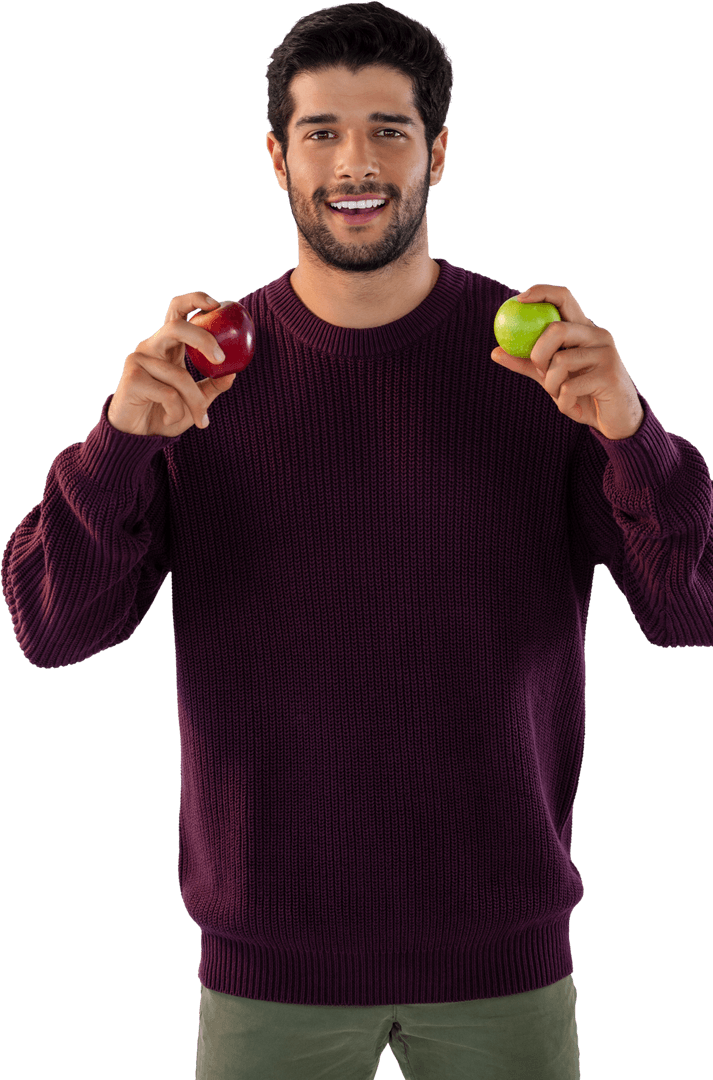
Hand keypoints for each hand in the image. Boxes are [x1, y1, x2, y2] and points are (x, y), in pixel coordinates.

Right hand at [108, 292, 235, 436]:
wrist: (136, 435)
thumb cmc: (165, 412)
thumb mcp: (194, 399)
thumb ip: (211, 386)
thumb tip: (233, 372)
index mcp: (167, 345)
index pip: (177, 311)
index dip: (195, 300)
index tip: (216, 304)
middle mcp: (151, 346)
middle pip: (175, 327)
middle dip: (203, 338)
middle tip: (221, 359)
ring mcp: (139, 361)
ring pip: (180, 375)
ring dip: (196, 401)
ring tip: (201, 420)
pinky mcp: (132, 379)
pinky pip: (168, 394)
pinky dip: (177, 411)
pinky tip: (170, 419)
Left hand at [491, 284, 644, 439]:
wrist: (614, 421)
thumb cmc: (581, 393)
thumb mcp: (551, 377)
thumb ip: (527, 363)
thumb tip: (495, 351)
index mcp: (583, 329)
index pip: (564, 297)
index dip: (541, 292)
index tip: (519, 300)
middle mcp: (598, 335)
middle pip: (557, 329)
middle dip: (538, 354)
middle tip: (539, 371)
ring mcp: (606, 354)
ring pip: (560, 361)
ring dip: (551, 386)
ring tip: (561, 395)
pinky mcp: (609, 376)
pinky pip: (569, 387)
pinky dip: (564, 403)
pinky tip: (573, 407)